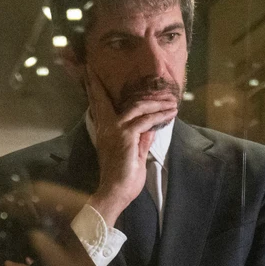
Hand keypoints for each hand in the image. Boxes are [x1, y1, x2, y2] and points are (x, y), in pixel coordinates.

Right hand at [84, 74, 176, 227]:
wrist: (115, 192)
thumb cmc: (123, 179)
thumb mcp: (135, 156)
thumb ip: (141, 141)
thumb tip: (150, 129)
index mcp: (106, 131)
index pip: (100, 105)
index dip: (96, 89)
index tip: (92, 73)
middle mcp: (108, 127)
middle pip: (110, 98)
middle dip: (122, 88)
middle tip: (144, 85)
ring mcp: (116, 130)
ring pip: (138, 107)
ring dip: (157, 103)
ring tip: (172, 103)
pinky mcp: (126, 135)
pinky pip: (146, 120)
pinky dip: (160, 116)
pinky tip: (171, 114)